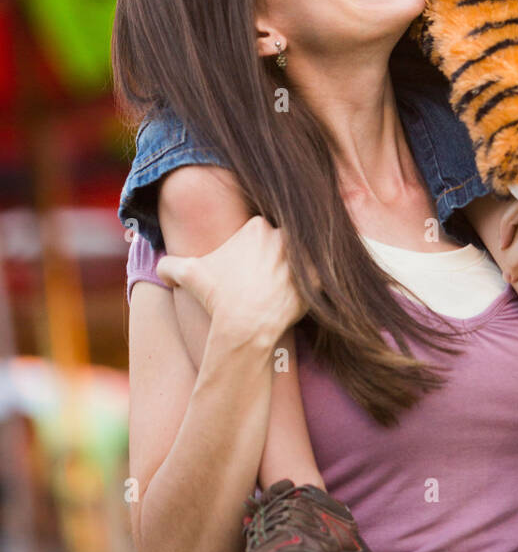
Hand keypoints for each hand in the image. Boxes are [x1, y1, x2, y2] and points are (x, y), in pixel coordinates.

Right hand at [156, 215, 306, 347]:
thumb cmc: (217, 298)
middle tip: (268, 276)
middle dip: (278, 254)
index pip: (261, 231)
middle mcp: (283, 234)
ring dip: (298, 266)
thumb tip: (160, 267)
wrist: (245, 325)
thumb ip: (170, 264)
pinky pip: (322, 274)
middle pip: (283, 240)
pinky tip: (305, 293)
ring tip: (287, 284)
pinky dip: (316, 282)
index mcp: (257, 226)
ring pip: (302, 256)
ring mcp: (303, 255)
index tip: (251, 265)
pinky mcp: (317, 277)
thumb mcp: (188, 275)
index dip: (256, 248)